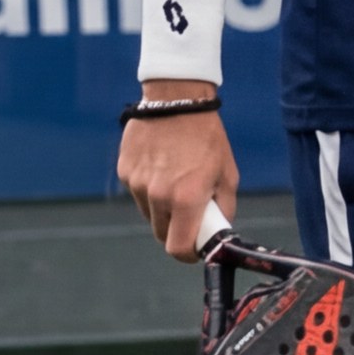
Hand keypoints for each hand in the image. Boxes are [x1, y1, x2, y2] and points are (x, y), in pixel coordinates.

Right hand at [118, 83, 237, 259]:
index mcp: (186, 199)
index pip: (177, 248)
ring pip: (148, 213)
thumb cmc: (207, 137)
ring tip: (176, 180)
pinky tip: (161, 165)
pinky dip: (148, 188)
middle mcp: (157, 196)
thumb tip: (218, 232)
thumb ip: (223, 209)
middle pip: (161, 233)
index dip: (187, 254)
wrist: (177, 100)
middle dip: (176, 228)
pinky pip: (137, 192)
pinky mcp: (125, 171)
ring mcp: (137, 184)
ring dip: (162, 207)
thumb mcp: (227, 174)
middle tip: (189, 210)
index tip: (194, 248)